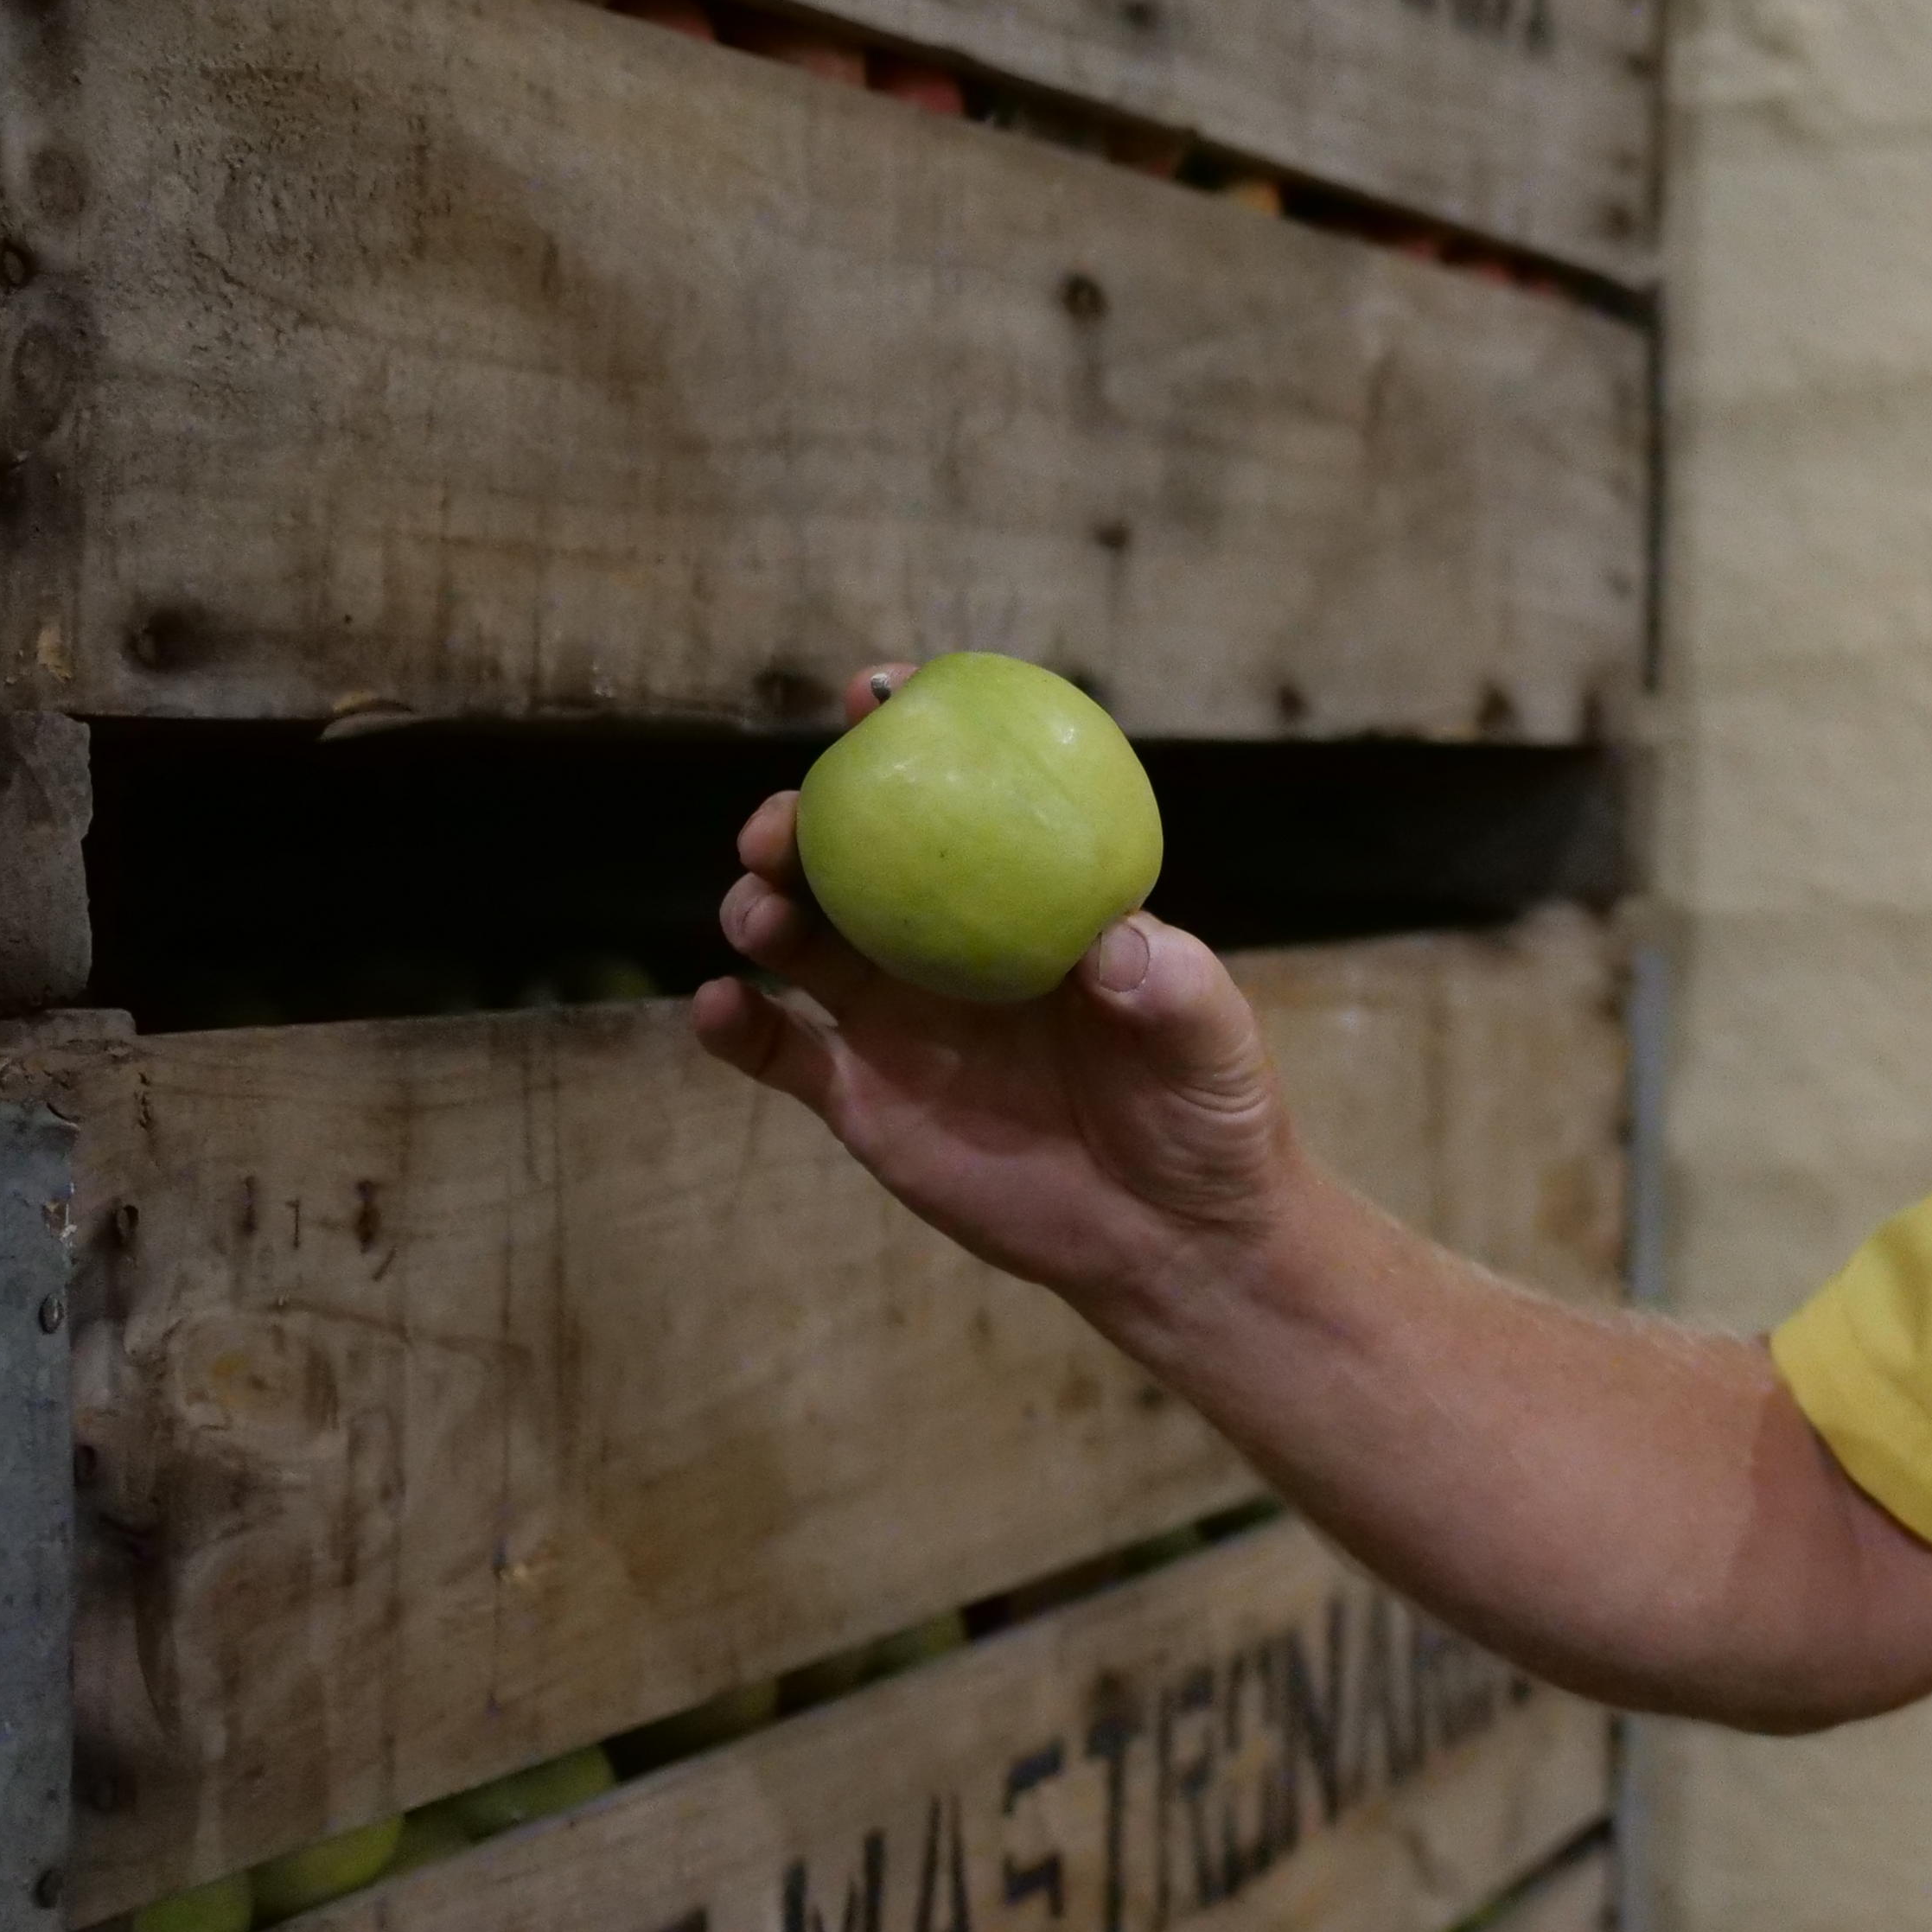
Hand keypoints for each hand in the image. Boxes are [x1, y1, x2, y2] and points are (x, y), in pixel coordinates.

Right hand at [688, 669, 1287, 1317]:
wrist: (1174, 1236)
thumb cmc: (1210, 1115)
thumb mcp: (1213, 1040)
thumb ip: (1172, 984)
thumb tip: (1108, 946)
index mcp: (1028, 902)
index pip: (964, 798)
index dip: (912, 734)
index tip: (875, 694)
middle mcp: (950, 946)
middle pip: (854, 859)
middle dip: (804, 819)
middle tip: (789, 821)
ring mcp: (898, 1020)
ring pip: (801, 941)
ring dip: (763, 907)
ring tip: (764, 912)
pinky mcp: (864, 1099)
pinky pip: (781, 1053)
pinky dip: (734, 1025)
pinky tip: (718, 1005)